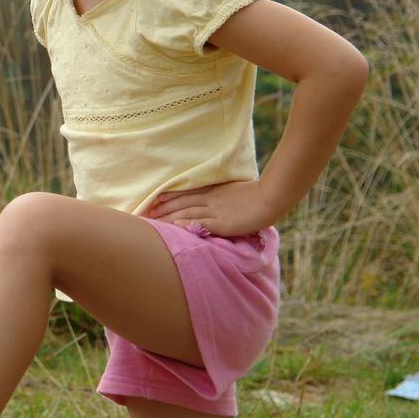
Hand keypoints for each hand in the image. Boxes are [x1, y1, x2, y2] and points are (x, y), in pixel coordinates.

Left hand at [145, 180, 278, 237]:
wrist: (270, 198)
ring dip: (170, 217)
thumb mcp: (237, 191)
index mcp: (215, 191)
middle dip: (165, 207)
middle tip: (148, 212)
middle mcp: (212, 199)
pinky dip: (187, 224)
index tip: (157, 197)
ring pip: (188, 212)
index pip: (188, 193)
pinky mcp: (223, 222)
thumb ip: (225, 195)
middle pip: (183, 202)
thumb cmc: (258, 195)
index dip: (172, 195)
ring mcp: (216, 210)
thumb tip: (219, 199)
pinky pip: (202, 223)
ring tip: (155, 220)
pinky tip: (175, 226)